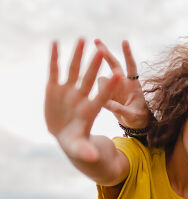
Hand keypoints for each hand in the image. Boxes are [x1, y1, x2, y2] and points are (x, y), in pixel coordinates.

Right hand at [44, 39, 120, 161]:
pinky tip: (56, 44)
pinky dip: (55, 58)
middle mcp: (82, 99)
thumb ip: (88, 151)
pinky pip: (56, 71)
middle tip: (101, 48)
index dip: (111, 86)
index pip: (104, 96)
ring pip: (76, 71)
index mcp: (92, 111)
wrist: (69, 141)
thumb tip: (93, 157)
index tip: (119, 74)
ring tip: (83, 40)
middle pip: (92, 78)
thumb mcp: (85, 151)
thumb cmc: (80, 147)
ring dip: (79, 56)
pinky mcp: (56, 90)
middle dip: (96, 64)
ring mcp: (70, 93)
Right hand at [94, 39, 149, 128]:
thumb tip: (105, 102)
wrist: (134, 124)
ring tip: (109, 101)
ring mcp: (114, 87)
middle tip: (96, 41)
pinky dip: (97, 93)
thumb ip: (120, 109)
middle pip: (114, 64)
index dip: (128, 55)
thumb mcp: (131, 115)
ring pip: (102, 79)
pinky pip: (98, 89)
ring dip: (101, 86)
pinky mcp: (106, 93)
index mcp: (133, 85)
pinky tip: (99, 100)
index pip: (131, 67)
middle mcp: (123, 83)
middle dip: (105, 53)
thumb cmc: (138, 118)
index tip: (124, 42)